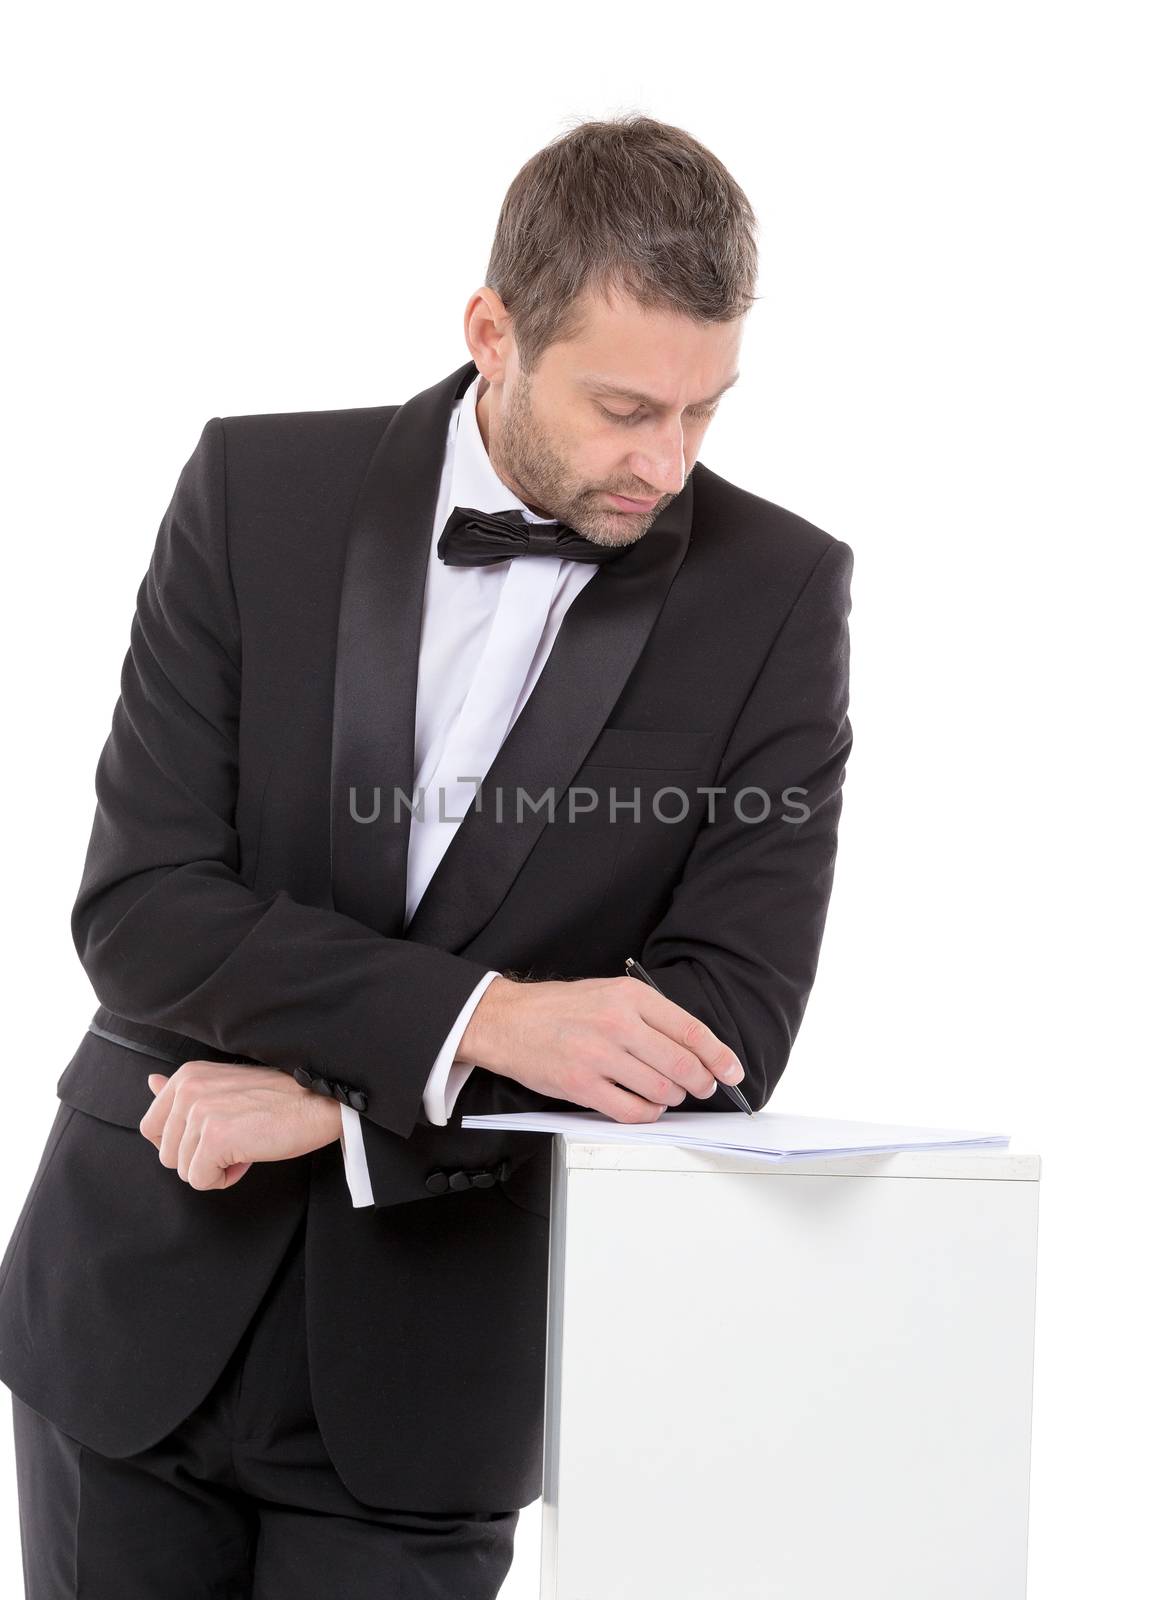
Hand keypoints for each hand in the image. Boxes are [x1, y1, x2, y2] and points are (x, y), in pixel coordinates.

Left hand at [139, 1060, 343, 1191]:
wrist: (320, 1102)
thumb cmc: (278, 1098)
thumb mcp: (223, 1085)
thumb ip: (184, 1090)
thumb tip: (151, 1081)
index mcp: (187, 1076)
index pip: (150, 1128)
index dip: (182, 1144)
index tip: (214, 1136)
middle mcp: (188, 1089)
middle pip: (166, 1155)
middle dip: (199, 1159)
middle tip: (236, 1140)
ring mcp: (200, 1113)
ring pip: (183, 1170)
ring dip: (215, 1169)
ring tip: (245, 1146)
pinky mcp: (215, 1137)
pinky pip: (201, 1180)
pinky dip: (225, 1179)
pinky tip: (248, 1157)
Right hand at [459, 974, 744, 1122]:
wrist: (506, 1020)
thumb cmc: (559, 1008)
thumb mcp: (609, 994)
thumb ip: (649, 1017)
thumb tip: (692, 1049)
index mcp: (630, 996)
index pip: (690, 1030)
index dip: (718, 1055)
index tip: (732, 1071)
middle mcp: (617, 1023)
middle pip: (680, 1064)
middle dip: (701, 1083)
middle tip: (703, 1089)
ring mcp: (598, 1055)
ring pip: (660, 1091)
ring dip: (671, 1100)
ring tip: (666, 1096)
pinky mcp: (580, 1085)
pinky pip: (631, 1111)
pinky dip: (647, 1115)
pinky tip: (645, 1108)